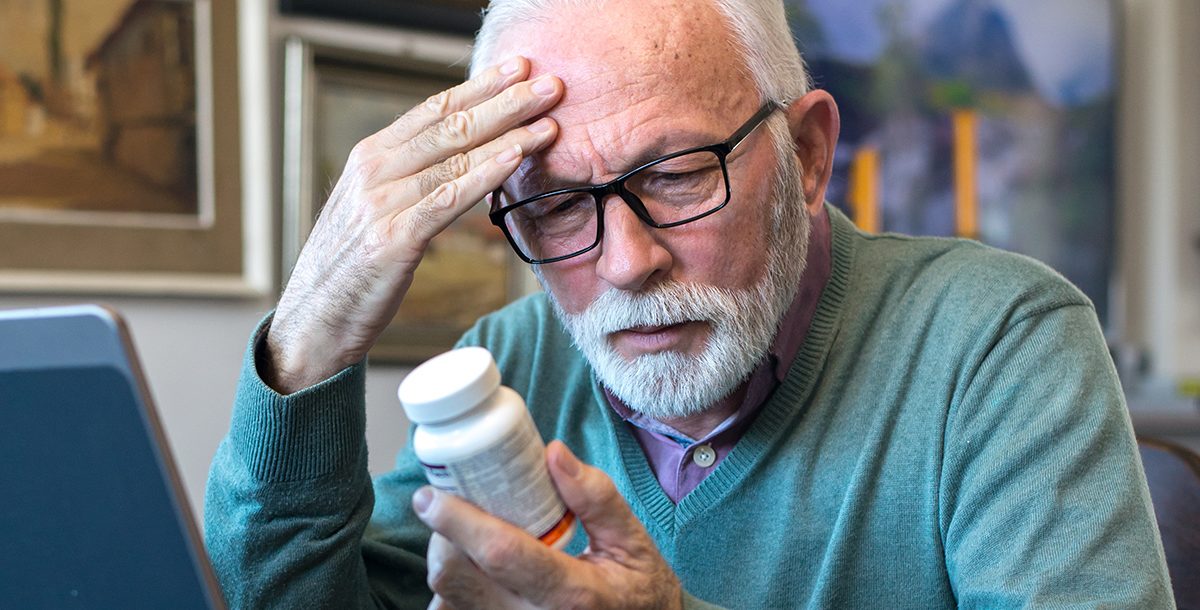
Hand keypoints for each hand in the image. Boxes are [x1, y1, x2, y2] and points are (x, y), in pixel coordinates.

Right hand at [264, 57, 562, 391]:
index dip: (480, 86)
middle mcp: (373, 171)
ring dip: (508, 137)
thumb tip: (457, 160)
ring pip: (454, 159)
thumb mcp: (373, 211)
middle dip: (506, 102)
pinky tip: (513, 161)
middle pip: (450, 125)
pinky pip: (446, 200)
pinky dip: (483, 176)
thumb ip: (408, 181)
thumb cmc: (351, 271)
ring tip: (549, 123)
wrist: (310, 324)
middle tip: (551, 85)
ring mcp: (380, 204)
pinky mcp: (391, 240)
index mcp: (369, 158)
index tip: (519, 69)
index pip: (433, 110)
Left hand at [413, 441, 683, 609]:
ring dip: (447, 557)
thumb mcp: (633, 541)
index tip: (430, 495)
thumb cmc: (637, 590)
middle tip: (453, 506)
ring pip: (448, 597)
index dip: (459, 521)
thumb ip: (596, 497)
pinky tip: (477, 568)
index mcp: (572, 594)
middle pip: (457, 576)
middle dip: (444, 534)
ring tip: (470, 533)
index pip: (500, 553)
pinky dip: (455, 587)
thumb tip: (553, 454)